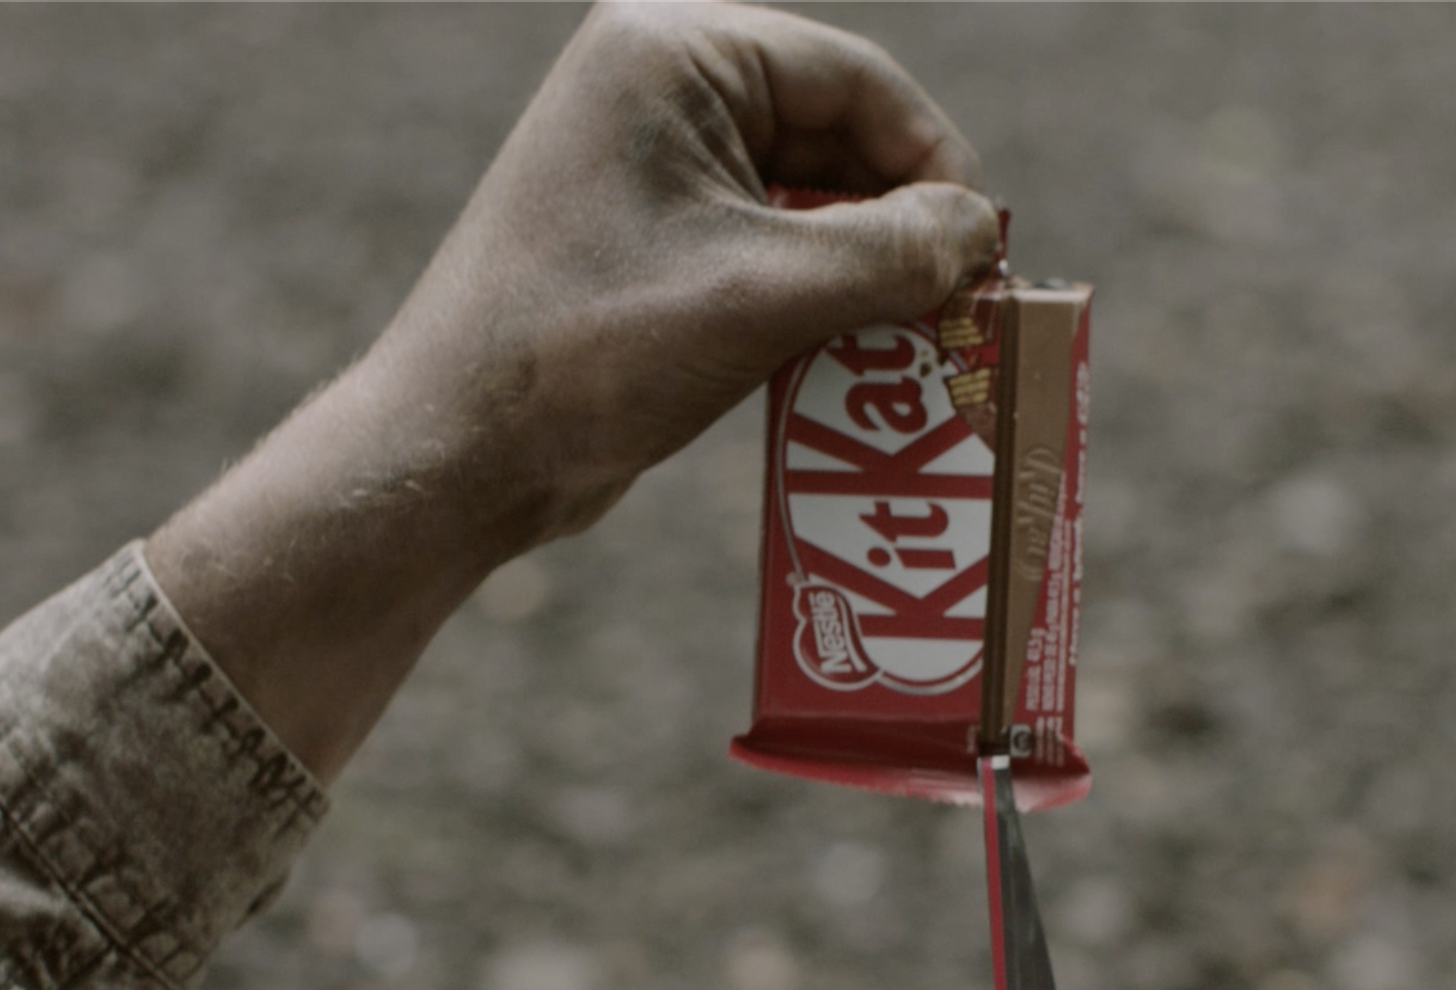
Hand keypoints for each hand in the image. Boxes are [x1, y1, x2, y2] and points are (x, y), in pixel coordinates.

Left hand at [375, 0, 1000, 536]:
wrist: (458, 453)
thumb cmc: (591, 351)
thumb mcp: (761, 292)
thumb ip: (888, 252)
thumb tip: (982, 232)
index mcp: (673, 57)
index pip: (853, 78)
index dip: (935, 159)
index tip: (984, 246)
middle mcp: (658, 100)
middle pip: (832, 141)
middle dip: (900, 225)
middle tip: (961, 306)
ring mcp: (648, 181)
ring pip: (801, 209)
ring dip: (862, 276)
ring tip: (918, 345)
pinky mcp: (647, 258)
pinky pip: (761, 261)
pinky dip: (814, 307)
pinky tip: (853, 364)